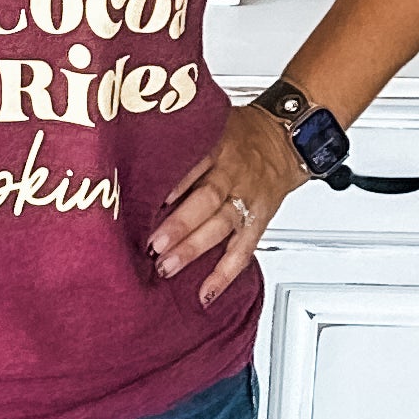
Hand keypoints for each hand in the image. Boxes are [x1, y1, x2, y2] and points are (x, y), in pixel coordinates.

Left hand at [146, 103, 307, 306]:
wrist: (284, 141)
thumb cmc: (238, 138)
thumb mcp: (211, 126)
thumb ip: (181, 144)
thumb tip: (134, 160)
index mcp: (218, 147)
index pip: (194, 163)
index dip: (173, 183)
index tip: (148, 200)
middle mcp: (233, 174)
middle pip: (207, 199)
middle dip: (180, 224)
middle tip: (153, 244)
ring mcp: (246, 200)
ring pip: (221, 226)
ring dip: (194, 249)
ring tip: (167, 267)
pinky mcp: (257, 221)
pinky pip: (243, 250)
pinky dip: (225, 274)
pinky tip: (206, 292)